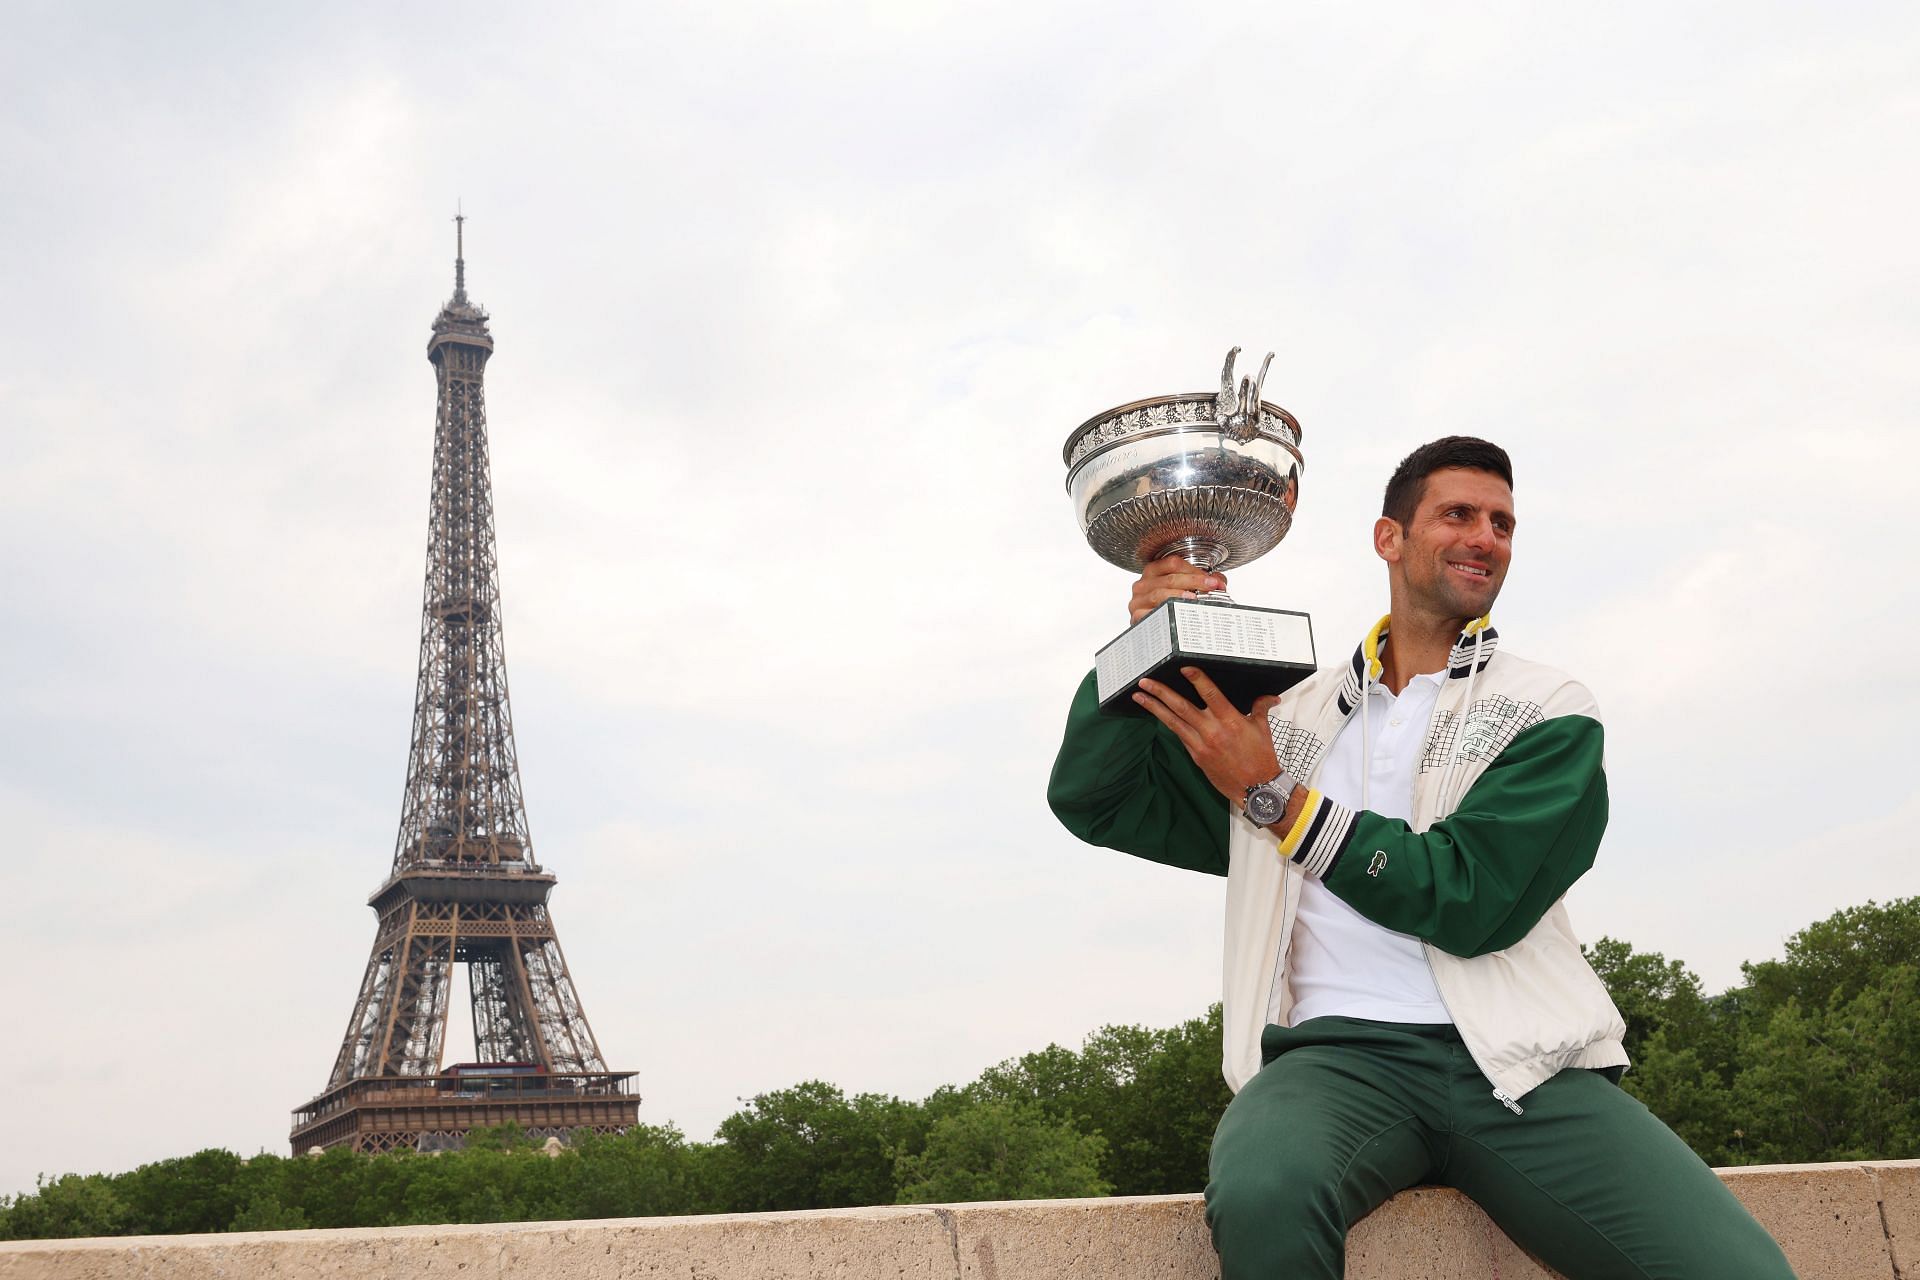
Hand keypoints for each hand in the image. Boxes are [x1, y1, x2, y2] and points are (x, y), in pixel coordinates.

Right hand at [1128, 555, 1226, 624]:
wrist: (1154, 635)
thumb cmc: (1168, 607)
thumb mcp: (1184, 590)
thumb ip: (1202, 583)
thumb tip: (1219, 581)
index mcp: (1153, 571)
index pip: (1173, 563)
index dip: (1195, 570)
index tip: (1212, 580)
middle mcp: (1143, 584)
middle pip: (1170, 578)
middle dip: (1194, 582)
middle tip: (1211, 588)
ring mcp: (1138, 600)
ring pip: (1160, 594)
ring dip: (1179, 596)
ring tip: (1195, 599)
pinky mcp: (1136, 617)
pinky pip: (1152, 613)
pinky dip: (1166, 612)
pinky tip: (1178, 613)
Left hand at [1133, 666, 1282, 803]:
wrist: (1256, 788)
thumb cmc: (1261, 758)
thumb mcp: (1262, 729)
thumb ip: (1260, 708)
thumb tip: (1269, 697)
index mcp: (1231, 720)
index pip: (1210, 694)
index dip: (1196, 680)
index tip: (1183, 668)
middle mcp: (1213, 731)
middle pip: (1182, 707)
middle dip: (1161, 693)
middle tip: (1145, 682)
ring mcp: (1201, 744)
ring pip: (1173, 722)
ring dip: (1154, 708)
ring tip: (1140, 697)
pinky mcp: (1196, 756)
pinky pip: (1180, 736)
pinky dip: (1168, 724)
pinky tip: (1157, 715)